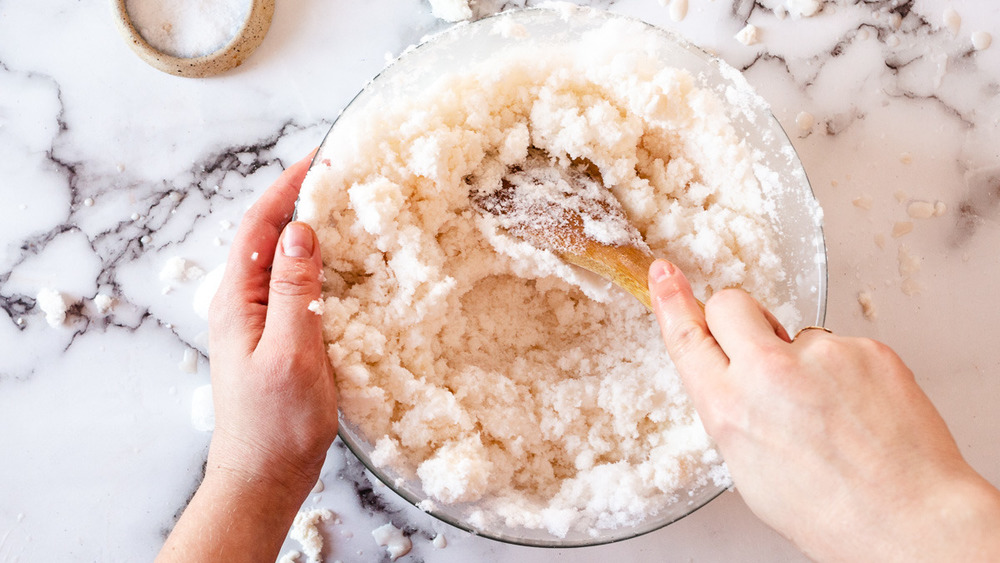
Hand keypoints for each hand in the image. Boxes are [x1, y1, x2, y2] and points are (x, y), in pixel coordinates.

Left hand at [207, 152, 336, 495]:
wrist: (262, 477)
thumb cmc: (275, 424)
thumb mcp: (290, 353)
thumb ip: (294, 291)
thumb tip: (300, 229)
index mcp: (238, 298)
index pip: (260, 222)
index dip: (290, 184)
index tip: (325, 155)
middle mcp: (244, 300)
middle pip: (270, 231)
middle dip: (304, 195)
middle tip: (348, 172)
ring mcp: (260, 318)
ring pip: (285, 256)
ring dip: (315, 225)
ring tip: (354, 204)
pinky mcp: (279, 335)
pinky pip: (298, 282)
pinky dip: (324, 261)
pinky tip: (351, 262)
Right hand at [648, 259, 999, 561]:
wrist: (910, 520)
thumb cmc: (832, 513)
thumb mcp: (749, 471)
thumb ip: (733, 413)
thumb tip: (734, 380)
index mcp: (729, 409)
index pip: (687, 337)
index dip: (672, 301)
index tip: (664, 274)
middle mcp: (768, 372)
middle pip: (731, 304)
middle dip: (736, 317)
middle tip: (758, 345)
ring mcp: (821, 354)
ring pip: (796, 333)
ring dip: (804, 360)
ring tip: (833, 414)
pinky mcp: (866, 347)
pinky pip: (843, 348)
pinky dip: (848, 374)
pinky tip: (861, 412)